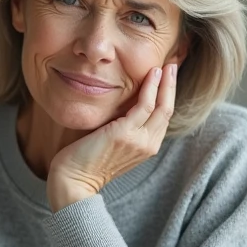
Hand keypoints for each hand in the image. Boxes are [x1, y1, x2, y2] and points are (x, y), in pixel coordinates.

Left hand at [47, 64, 176, 211]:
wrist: (74, 181)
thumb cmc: (86, 161)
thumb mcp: (113, 143)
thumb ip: (123, 128)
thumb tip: (122, 108)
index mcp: (146, 147)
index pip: (163, 117)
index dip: (168, 95)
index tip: (168, 76)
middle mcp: (148, 145)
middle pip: (168, 110)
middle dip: (172, 86)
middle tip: (173, 64)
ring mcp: (139, 140)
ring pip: (161, 106)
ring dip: (165, 83)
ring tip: (165, 65)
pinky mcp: (126, 133)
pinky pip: (145, 105)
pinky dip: (151, 87)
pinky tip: (152, 74)